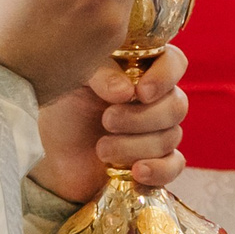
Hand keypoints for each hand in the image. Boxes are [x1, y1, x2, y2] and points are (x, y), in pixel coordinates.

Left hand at [35, 44, 190, 203]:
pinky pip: (174, 166)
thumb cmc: (68, 110)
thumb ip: (99, 75)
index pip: (175, 62)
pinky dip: (157, 170)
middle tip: (107, 121)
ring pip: (170, 137)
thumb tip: (126, 91)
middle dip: (140, 118)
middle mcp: (158, 99)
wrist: (58, 156)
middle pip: (176, 105)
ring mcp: (161, 132)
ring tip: (101, 149)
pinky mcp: (159, 163)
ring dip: (134, 146)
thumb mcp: (74, 83)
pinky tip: (136, 171)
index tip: (140, 92)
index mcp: (142, 70)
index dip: (165, 77)